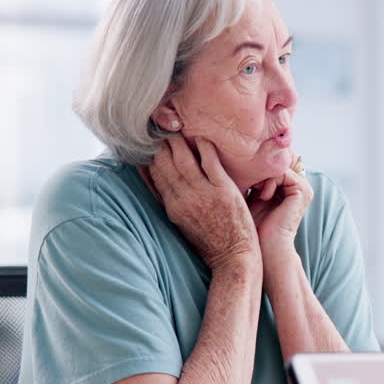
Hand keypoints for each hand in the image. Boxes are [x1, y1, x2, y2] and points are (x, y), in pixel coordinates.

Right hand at [147, 135, 258, 269]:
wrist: (233, 256)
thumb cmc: (208, 240)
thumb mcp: (181, 222)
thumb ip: (168, 200)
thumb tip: (153, 179)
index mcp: (172, 205)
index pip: (154, 172)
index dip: (150, 153)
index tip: (151, 140)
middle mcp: (183, 197)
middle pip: (165, 162)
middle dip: (161, 142)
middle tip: (162, 127)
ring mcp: (202, 192)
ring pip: (183, 158)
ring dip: (179, 140)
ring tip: (178, 128)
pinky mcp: (223, 189)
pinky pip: (209, 160)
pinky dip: (203, 145)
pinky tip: (201, 136)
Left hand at [247, 167, 313, 258]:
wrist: (265, 248)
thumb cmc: (254, 227)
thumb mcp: (251, 197)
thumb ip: (253, 179)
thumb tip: (240, 158)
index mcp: (289, 187)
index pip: (272, 164)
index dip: (256, 167)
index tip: (244, 180)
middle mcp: (299, 186)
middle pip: (275, 162)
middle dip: (259, 170)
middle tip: (250, 186)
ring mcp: (303, 188)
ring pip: (277, 166)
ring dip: (262, 176)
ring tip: (256, 192)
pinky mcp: (302, 191)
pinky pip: (282, 172)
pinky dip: (269, 181)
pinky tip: (263, 196)